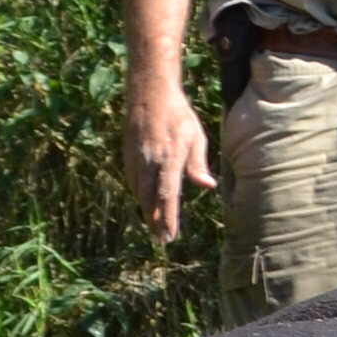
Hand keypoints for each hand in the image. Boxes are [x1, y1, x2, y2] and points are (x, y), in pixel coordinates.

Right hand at [127, 86, 215, 238]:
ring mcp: (136, 159)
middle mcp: (150, 162)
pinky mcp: (128, 156)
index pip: (168, 195)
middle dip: (155, 222)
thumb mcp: (195, 137)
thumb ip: (198, 164)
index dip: (169, 218)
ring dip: (147, 211)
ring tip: (155, 227)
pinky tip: (146, 203)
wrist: (149, 95)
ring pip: (140, 193)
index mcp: (169, 158)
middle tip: (161, 241)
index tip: (170, 235)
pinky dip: (140, 195)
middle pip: (150, 200)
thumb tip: (207, 186)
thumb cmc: (178, 116)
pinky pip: (134, 182)